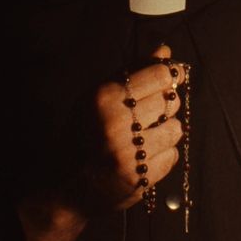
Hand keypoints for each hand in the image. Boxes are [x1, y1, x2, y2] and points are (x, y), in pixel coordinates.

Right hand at [18, 46, 182, 240]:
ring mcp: (130, 153)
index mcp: (104, 97)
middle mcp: (117, 124)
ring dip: (165, 131)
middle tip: (149, 112)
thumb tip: (165, 51)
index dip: (168, 75)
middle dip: (165, 104)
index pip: (159, 75)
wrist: (65, 189)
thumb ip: (131, 72)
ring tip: (144, 136)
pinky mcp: (142, 178)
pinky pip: (172, 156)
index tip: (169, 77)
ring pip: (175, 129)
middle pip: (170, 101)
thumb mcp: (96, 98)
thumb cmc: (80, 136)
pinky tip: (143, 156)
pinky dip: (162, 155)